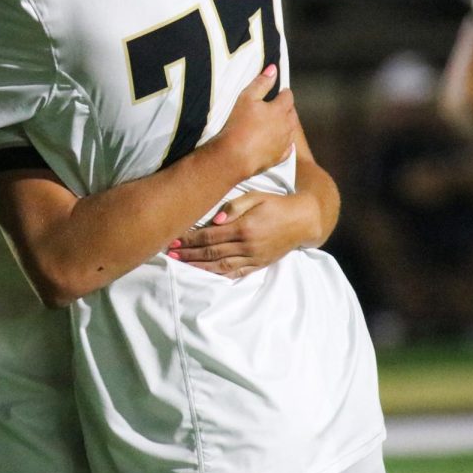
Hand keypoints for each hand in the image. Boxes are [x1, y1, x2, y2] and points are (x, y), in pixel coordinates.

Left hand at [168, 191, 312, 277]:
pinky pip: (236, 274)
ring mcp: (253, 258)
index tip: (174, 239)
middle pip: (211, 253)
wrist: (302, 220)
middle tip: (170, 253)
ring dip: (199, 267)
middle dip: (189, 254)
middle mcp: (247, 246)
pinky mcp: (259, 265)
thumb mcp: (256, 196)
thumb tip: (214, 220)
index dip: (190, 239)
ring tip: (181, 264)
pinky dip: (219, 276)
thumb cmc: (275, 204)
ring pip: (221, 266)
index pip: (210, 235)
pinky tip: (205, 275)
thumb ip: (234, 207)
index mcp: (244, 227)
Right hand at [210, 66, 297, 178]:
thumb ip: (261, 82)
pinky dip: (285, 143)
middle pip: (292, 113)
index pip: (288, 96)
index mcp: (280, 109)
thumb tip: (273, 69)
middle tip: (276, 107)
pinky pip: (287, 148)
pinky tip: (280, 142)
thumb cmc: (239, 124)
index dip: (283, 92)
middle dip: (286, 108)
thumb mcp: (247, 98)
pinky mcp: (280, 157)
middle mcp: (287, 125)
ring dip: (286, 125)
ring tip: (276, 123)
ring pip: (291, 130)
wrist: (235, 156)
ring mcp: (284, 142)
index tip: (278, 92)